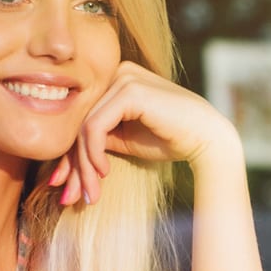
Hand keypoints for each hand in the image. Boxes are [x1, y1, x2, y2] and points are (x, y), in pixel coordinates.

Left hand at [49, 60, 240, 205]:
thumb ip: (96, 140)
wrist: (208, 139)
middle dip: (72, 164)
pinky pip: (95, 126)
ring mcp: (123, 78)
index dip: (70, 154)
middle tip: (70, 197)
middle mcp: (117, 72)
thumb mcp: (124, 139)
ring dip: (83, 166)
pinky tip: (104, 173)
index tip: (64, 186)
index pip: (82, 117)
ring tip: (90, 193)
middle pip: (79, 121)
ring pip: (84, 127)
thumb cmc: (171, 139)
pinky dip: (94, 154)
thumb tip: (62, 165)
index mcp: (115, 79)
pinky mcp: (129, 90)